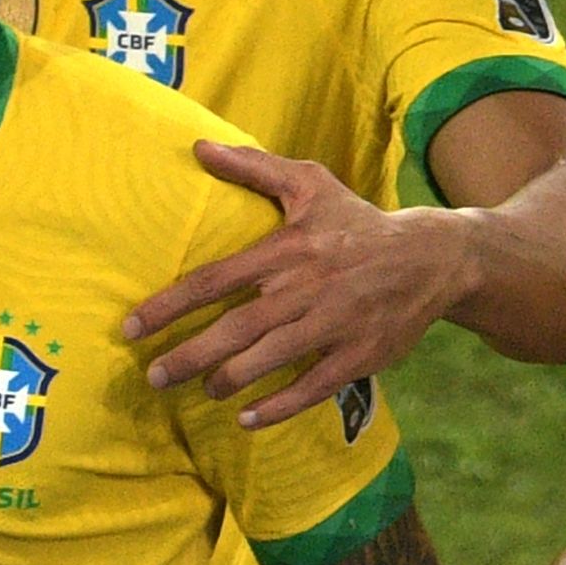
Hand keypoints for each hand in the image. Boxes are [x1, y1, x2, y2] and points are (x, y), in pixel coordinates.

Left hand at [124, 141, 477, 429]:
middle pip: (234, 329)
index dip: (168, 305)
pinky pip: (312, 387)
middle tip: (153, 376)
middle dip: (187, 357)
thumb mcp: (309, 184)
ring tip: (199, 391)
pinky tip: (248, 418)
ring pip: (268, 360)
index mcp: (285, 251)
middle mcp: (304, 290)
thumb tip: (199, 147)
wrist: (434, 257)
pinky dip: (278, 406)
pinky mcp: (359, 355)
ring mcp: (333, 325)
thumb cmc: (357, 221)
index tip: (131, 327)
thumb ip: (252, 167)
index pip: (213, 281)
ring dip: (227, 380)